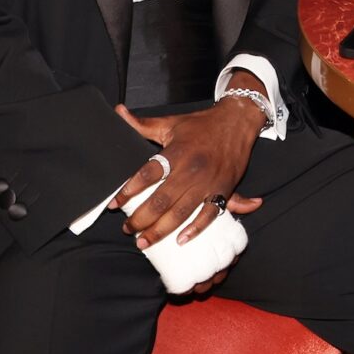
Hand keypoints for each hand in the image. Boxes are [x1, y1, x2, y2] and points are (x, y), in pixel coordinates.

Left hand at [110, 102, 263, 251]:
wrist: (238, 120)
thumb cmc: (202, 124)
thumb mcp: (171, 123)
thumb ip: (142, 124)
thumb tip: (118, 112)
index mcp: (177, 151)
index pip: (147, 174)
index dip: (128, 190)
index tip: (115, 204)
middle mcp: (192, 168)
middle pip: (161, 200)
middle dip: (141, 219)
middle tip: (127, 229)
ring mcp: (208, 181)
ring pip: (181, 212)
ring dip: (160, 230)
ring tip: (144, 241)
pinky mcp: (223, 189)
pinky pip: (209, 214)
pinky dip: (196, 229)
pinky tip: (181, 240)